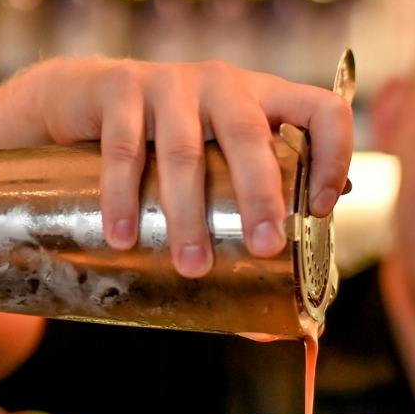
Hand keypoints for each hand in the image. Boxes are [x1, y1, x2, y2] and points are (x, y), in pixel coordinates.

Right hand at [28, 57, 352, 275]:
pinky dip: (123, 196)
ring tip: (193, 266)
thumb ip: (242, 232)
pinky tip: (122, 236)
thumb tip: (274, 330)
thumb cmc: (167, 148)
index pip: (323, 110)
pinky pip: (124, 147)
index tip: (322, 209)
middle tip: (266, 247)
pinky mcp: (119, 87)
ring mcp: (170, 82)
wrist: (80, 99)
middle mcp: (224, 85)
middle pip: (251, 134)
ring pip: (184, 150)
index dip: (334, 155)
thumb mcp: (215, 174)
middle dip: (261, 193)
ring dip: (189, 213)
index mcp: (265, 101)